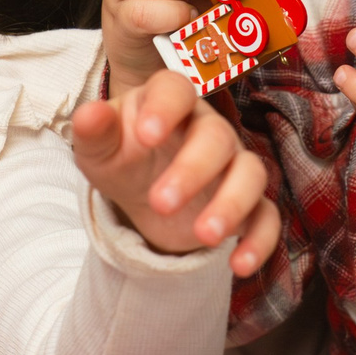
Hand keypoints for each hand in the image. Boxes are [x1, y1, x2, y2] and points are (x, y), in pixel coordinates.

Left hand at [73, 70, 279, 272]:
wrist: (142, 195)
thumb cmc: (122, 158)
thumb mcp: (99, 149)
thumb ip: (93, 132)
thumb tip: (88, 115)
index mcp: (170, 102)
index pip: (176, 90)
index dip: (166, 109)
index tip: (147, 137)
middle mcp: (209, 128)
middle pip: (217, 137)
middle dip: (192, 171)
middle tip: (159, 203)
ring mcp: (233, 165)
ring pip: (251, 174)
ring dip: (232, 205)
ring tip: (205, 236)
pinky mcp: (248, 203)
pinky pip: (266, 217)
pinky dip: (260, 241)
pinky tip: (239, 264)